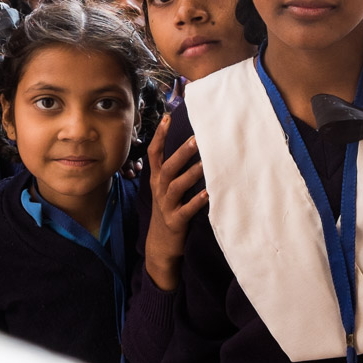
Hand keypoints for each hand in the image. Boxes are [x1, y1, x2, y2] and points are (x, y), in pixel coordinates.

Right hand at [143, 115, 206, 290]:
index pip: (155, 153)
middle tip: (197, 138)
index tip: (168, 117)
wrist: (160, 245)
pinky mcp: (175, 222)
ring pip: (176, 186)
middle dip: (181, 152)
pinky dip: (196, 202)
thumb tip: (189, 143)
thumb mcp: (165, 188)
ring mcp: (166, 206)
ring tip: (207, 164)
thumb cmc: (168, 210)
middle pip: (168, 167)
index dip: (160, 136)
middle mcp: (160, 190)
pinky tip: (208, 195)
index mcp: (157, 179)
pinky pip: (185, 210)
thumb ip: (173, 168)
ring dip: (191, 174)